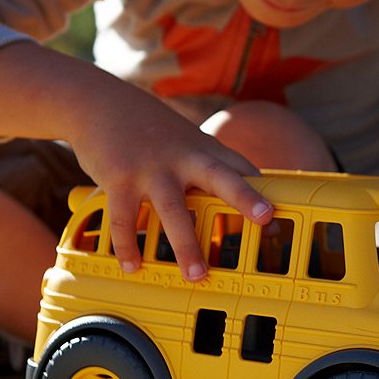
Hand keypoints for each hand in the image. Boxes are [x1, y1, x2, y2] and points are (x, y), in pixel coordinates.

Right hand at [0, 42, 272, 283]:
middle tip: (266, 218)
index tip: (277, 219)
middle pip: (220, 176)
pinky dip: (128, 245)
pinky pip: (125, 218)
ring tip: (197, 276)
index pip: (242, 168)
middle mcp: (183, 157)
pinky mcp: (119, 178)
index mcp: (204, 148)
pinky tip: (132, 267)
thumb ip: (206, 170)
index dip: (262, 193)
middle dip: (245, 197)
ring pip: (173, 209)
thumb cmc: (148, 129)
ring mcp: (152, 168)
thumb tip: (229, 209)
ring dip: (186, 245)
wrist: (100, 102)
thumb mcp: (184, 141)